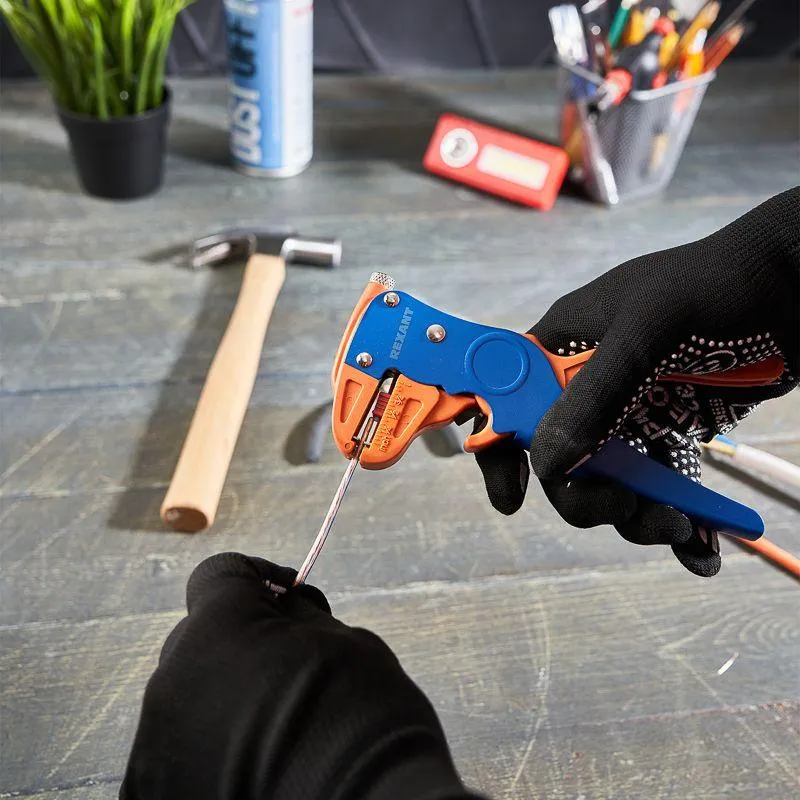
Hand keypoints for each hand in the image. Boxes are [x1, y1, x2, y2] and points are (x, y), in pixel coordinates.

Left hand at [120, 553, 481, 799]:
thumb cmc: (366, 723)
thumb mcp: (346, 642)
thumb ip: (300, 615)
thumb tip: (284, 605)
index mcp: (218, 629)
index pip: (219, 575)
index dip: (258, 576)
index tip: (289, 594)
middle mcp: (171, 681)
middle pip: (200, 638)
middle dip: (241, 641)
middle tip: (293, 666)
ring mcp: (155, 745)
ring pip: (187, 697)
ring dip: (224, 697)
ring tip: (277, 728)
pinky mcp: (152, 791)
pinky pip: (175, 750)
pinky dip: (208, 748)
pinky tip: (254, 765)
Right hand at [475, 187, 799, 576]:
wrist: (798, 283)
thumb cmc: (719, 283)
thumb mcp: (648, 330)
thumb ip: (595, 394)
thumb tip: (545, 462)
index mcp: (564, 345)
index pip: (507, 400)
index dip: (500, 448)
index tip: (512, 498)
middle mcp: (589, 382)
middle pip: (561, 456)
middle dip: (588, 494)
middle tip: (626, 508)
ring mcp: (632, 409)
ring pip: (611, 481)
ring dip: (639, 517)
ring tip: (683, 529)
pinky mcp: (675, 429)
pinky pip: (661, 484)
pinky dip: (679, 520)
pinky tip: (701, 548)